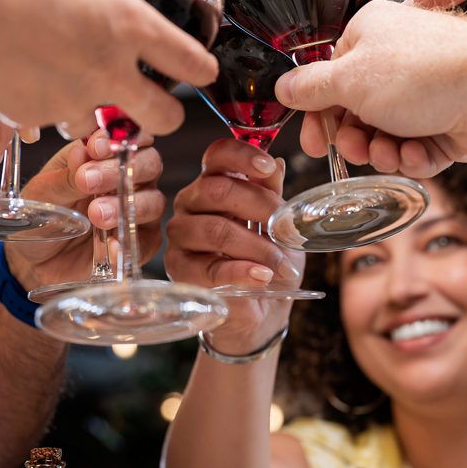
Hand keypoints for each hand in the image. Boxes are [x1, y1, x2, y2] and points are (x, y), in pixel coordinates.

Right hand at [0, 0, 218, 137]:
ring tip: (69, 85)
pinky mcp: (33, 117)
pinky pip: (42, 120)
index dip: (201, 69)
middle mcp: (110, 70)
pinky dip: (36, 107)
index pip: (189, 61)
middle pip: (164, 115)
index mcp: (128, 25)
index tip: (201, 70)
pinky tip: (18, 82)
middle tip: (154, 104)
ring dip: (90, 110)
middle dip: (163, 113)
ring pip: (97, 122)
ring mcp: (73, 100)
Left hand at [4, 131, 165, 291]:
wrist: (33, 259)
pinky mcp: (139, 243)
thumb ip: (66, 175)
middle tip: (89, 181)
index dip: (119, 136)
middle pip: (149, 163)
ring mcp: (137, 210)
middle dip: (121, 170)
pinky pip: (144, 241)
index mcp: (105, 155)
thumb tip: (84, 153)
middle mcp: (129, 178)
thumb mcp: (43, 192)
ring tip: (96, 214)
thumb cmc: (41, 214)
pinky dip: (128, 242)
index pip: (129, 134)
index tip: (96, 147)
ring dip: (125, 205)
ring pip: (153, 201)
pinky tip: (109, 245)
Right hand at [165, 139, 304, 346]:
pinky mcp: (180, 271)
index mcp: (213, 185)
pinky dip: (243, 271)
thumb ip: (273, 194)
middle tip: (286, 228)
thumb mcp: (279, 226)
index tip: (269, 168)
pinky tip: (263, 276)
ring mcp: (181, 238)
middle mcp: (190, 206)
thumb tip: (278, 163)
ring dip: (257, 247)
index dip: (242, 155)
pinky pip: (211, 267)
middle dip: (259, 206)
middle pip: (216, 190)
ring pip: (216, 229)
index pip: (217, 155)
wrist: (262, 312)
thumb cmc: (267, 262)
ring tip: (282, 265)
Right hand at [278, 0, 466, 174]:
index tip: (313, 141)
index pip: (329, 79)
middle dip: (354, 139)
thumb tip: (283, 88)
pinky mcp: (449, 124)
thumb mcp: (348, 79)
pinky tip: (419, 152)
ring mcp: (425, 95)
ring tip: (391, 151)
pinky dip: (416, 157)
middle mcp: (396, 63)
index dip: (318, 114)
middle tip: (355, 148)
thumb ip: (310, 88)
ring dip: (383, 152)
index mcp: (368, 37)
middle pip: (356, 113)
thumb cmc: (425, 71)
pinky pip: (419, 151)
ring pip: (386, 137)